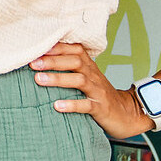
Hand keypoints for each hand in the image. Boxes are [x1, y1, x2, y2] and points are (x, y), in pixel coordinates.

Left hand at [30, 43, 157, 138]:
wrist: (127, 113)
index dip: (56, 47)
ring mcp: (98, 91)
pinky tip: (57, 106)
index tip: (36, 48)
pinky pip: (87, 105)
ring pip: (80, 80)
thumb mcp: (86, 77)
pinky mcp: (101, 107)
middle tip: (32, 63)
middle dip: (53, 61)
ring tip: (39, 80)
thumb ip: (69, 67)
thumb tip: (41, 59)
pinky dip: (72, 104)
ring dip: (58, 79)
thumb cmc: (99, 93)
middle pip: (74, 61)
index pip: (73, 49)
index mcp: (89, 65)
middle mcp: (94, 75)